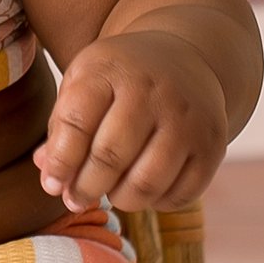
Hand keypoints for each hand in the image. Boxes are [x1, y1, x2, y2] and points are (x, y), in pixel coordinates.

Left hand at [34, 29, 227, 212]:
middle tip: (75, 198)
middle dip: (85, 187)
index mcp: (111, 69)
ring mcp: (188, 120)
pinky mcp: (212, 147)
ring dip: (120, 198)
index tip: (52, 183)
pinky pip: (179, 195)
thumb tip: (51, 179)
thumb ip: (62, 128)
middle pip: (109, 157)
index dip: (59, 162)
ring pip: (145, 184)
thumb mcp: (84, 83)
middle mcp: (154, 91)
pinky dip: (155, 202)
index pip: (76, 122)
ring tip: (110, 190)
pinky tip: (143, 187)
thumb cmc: (120, 80)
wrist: (185, 60)